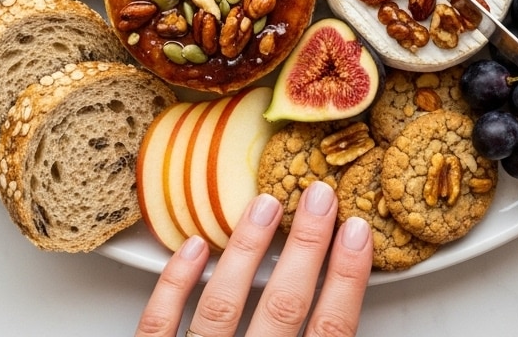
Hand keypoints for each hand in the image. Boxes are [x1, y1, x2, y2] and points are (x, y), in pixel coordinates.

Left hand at [134, 179, 372, 336]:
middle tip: (320, 195)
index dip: (346, 280)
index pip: (329, 333)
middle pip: (282, 308)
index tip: (358, 232)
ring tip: (264, 203)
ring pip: (220, 307)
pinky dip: (175, 285)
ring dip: (246, 251)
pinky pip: (158, 327)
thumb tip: (341, 301)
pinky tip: (193, 246)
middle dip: (306, 248)